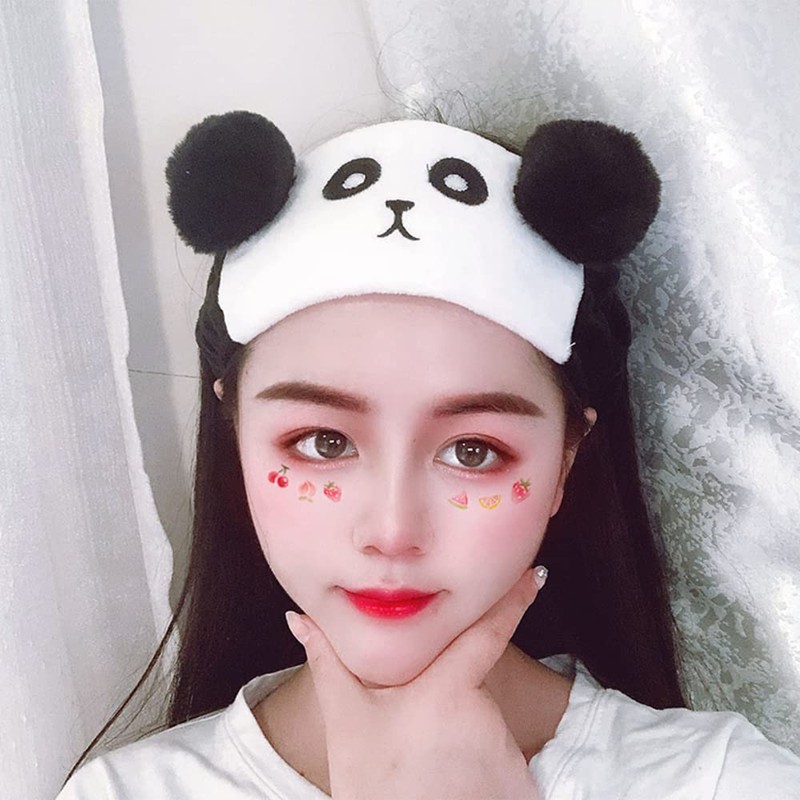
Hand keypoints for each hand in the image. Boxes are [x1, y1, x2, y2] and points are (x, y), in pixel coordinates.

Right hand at [286, 568, 542, 799]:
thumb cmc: (372, 786)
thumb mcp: (345, 721)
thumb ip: (327, 661)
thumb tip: (300, 618)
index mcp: (446, 689)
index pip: (488, 632)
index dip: (511, 599)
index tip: (532, 573)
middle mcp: (484, 715)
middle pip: (473, 685)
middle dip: (452, 693)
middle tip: (416, 728)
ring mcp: (505, 753)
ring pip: (485, 723)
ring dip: (463, 732)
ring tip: (426, 763)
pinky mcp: (518, 786)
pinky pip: (502, 760)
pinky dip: (481, 767)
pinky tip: (450, 784)